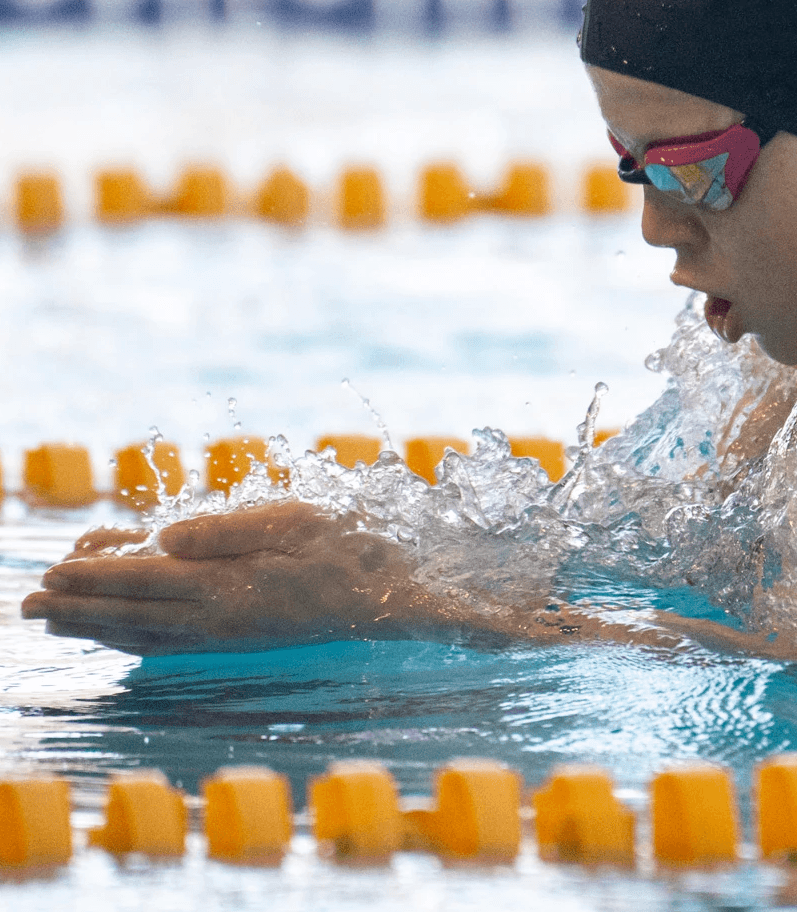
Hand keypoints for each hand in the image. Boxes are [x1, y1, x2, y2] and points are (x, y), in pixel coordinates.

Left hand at [21, 501, 421, 655]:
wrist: (393, 599)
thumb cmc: (353, 549)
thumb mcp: (296, 521)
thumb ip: (227, 529)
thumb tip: (164, 539)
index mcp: (230, 583)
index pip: (146, 577)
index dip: (96, 574)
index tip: (52, 569)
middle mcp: (220, 616)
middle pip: (133, 612)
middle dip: (78, 606)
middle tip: (28, 604)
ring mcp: (230, 632)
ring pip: (146, 631)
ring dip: (95, 626)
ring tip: (53, 621)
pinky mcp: (240, 636)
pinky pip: (172, 641)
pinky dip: (132, 635)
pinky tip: (117, 633)